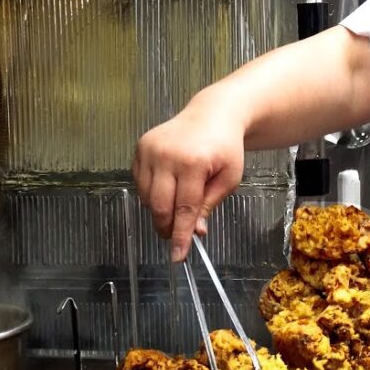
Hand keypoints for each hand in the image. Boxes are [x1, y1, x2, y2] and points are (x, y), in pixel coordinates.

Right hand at [133, 95, 244, 261]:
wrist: (213, 114)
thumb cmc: (225, 146)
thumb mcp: (229, 177)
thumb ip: (210, 204)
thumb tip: (196, 231)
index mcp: (193, 162)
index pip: (184, 208)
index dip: (180, 235)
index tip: (178, 255)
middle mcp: (166, 155)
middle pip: (160, 205)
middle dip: (167, 227)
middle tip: (176, 237)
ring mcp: (150, 149)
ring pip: (147, 197)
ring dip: (160, 210)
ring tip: (177, 207)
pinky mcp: (140, 147)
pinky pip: (140, 182)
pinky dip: (151, 194)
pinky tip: (167, 189)